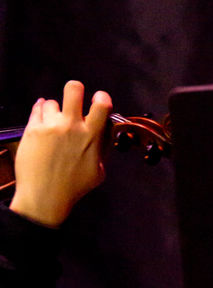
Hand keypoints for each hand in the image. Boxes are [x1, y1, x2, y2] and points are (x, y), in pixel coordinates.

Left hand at [10, 80, 110, 227]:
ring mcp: (50, 126)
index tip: (98, 100)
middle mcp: (71, 127)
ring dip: (54, 110)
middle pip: (74, 89)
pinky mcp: (32, 129)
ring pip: (52, 102)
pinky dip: (40, 112)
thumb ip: (103, 150)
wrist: (44, 198)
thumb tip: (105, 133)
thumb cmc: (73, 188)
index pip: (102, 104)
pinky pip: (37, 109)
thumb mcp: (99, 172)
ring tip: (53, 123)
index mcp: (91, 136)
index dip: (101, 97)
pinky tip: (42, 122)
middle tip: (73, 100)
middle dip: (75, 90)